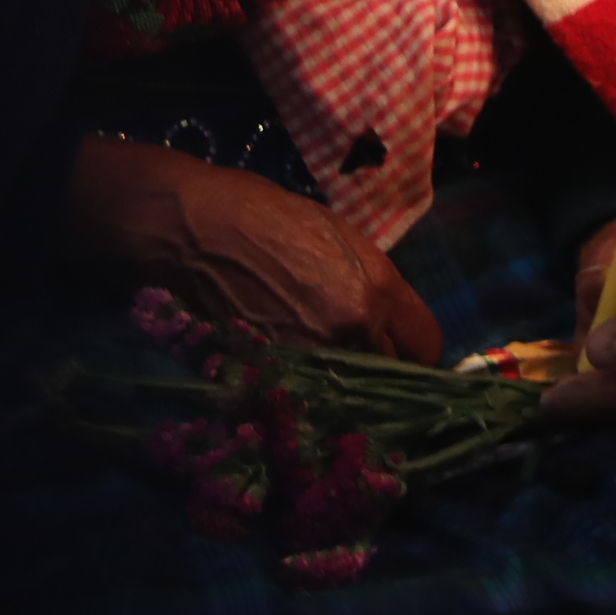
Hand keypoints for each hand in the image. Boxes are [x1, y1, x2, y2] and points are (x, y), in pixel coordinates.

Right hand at [63, 136, 441, 364]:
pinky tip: (292, 379)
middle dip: (382, 373)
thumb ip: (371, 281)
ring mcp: (310, 360)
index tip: (400, 348)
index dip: (414, 349)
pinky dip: (304, 397)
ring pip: (351, 396)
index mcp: (374, 287)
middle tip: (362, 365)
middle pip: (394, 379)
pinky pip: (306, 401)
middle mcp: (351, 330)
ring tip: (325, 373)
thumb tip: (388, 317)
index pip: (426, 346)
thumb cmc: (257, 213)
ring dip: (344, 389)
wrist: (188, 228)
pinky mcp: (270, 379)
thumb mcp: (333, 233)